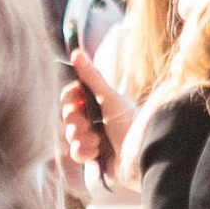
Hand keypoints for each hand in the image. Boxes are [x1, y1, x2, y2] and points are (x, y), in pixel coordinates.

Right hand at [62, 46, 134, 191]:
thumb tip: (76, 52)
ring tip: (97, 140)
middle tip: (87, 123)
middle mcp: (94, 117)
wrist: (142, 156)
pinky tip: (97, 151)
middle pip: (67, 115)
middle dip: (74, 121)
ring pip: (69, 135)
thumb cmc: (131, 124)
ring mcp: (92, 136)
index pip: (70, 96)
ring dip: (80, 138)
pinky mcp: (93, 155)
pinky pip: (75, 152)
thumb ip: (91, 78)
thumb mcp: (110, 99)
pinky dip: (84, 152)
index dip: (70, 100)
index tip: (78, 101)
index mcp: (99, 101)